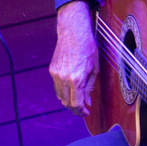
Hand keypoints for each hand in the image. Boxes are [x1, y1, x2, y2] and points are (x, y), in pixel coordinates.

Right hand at [50, 0, 98, 115]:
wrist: (73, 33)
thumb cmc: (87, 48)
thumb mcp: (94, 69)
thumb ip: (89, 88)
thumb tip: (87, 102)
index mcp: (76, 79)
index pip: (75, 103)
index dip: (80, 111)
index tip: (86, 112)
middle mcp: (63, 78)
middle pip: (66, 102)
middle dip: (74, 109)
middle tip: (82, 109)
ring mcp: (55, 74)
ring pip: (60, 96)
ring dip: (68, 101)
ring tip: (78, 100)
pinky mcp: (51, 70)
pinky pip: (56, 87)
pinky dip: (63, 92)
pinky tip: (71, 90)